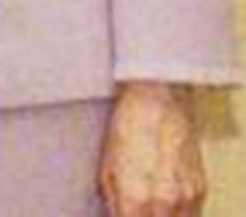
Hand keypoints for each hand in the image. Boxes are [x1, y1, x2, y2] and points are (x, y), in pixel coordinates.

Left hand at [99, 80, 205, 216]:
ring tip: (148, 204)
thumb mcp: (107, 167)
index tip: (121, 213)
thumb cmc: (128, 127)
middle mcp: (164, 203)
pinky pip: (191, 215)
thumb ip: (113, 200)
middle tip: (134, 207)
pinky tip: (165, 202)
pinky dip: (177, 214)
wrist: (158, 102)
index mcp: (135, 199)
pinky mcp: (200, 190)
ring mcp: (186, 198)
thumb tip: (115, 214)